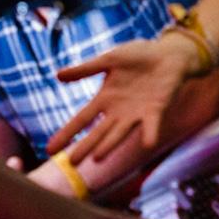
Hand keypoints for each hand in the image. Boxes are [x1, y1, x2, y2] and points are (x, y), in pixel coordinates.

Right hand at [46, 32, 198, 161]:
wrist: (168, 54)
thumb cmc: (138, 56)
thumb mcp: (109, 59)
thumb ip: (85, 69)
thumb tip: (58, 75)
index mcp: (105, 99)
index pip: (82, 119)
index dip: (67, 133)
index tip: (50, 150)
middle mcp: (118, 112)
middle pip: (98, 133)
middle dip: (85, 147)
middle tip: (71, 164)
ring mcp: (137, 114)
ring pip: (120, 133)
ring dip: (110, 145)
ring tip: (97, 158)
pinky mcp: (156, 110)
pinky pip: (151, 125)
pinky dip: (150, 134)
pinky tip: (147, 143)